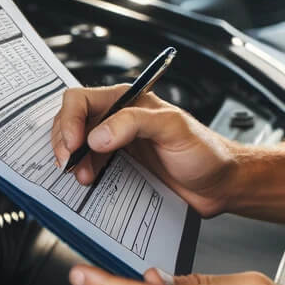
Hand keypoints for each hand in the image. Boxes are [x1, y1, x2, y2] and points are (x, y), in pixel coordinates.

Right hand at [51, 85, 240, 216]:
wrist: (221, 184)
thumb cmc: (206, 151)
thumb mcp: (174, 129)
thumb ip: (136, 124)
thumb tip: (98, 134)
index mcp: (129, 102)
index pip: (82, 99)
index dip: (70, 120)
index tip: (74, 145)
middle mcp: (119, 120)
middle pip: (72, 121)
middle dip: (64, 141)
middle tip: (69, 164)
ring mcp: (117, 145)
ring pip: (77, 145)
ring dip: (72, 160)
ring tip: (81, 176)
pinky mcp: (120, 168)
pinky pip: (89, 167)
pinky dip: (81, 174)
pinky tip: (87, 182)